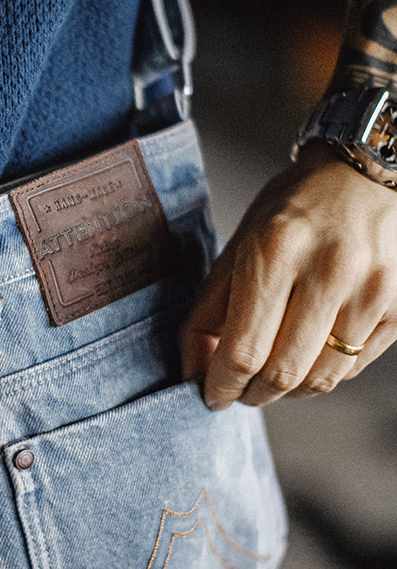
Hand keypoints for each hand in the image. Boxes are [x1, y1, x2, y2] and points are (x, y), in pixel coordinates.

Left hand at [180, 142, 396, 408]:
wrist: (365, 173)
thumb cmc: (292, 212)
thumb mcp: (237, 250)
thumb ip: (208, 314)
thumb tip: (194, 373)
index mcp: (277, 252)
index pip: (243, 351)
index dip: (222, 386)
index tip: (211, 395)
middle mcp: (331, 271)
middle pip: (282, 374)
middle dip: (251, 395)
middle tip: (239, 391)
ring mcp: (374, 291)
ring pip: (320, 380)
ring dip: (286, 391)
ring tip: (270, 375)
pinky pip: (352, 368)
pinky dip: (321, 373)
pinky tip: (307, 354)